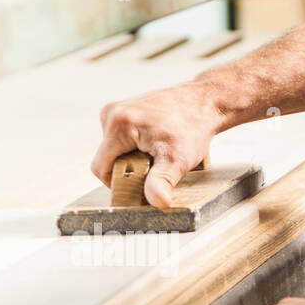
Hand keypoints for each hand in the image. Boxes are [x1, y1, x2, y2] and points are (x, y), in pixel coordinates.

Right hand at [94, 81, 224, 206]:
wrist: (203, 102)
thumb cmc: (192, 128)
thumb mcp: (177, 160)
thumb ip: (162, 182)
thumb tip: (158, 202)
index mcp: (118, 124)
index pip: (100, 168)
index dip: (116, 184)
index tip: (138, 186)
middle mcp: (112, 114)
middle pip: (106, 159)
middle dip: (126, 169)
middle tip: (153, 168)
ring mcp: (116, 109)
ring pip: (112, 149)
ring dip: (129, 159)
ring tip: (155, 154)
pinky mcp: (123, 110)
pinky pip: (118, 139)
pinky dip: (132, 147)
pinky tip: (152, 144)